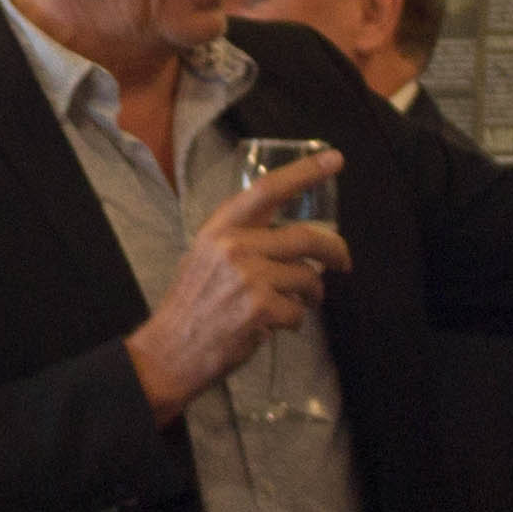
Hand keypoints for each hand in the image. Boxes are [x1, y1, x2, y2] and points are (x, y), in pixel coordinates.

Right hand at [123, 152, 347, 424]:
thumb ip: (242, 240)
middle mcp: (234, 246)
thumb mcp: (206, 257)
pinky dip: (294, 321)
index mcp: (219, 228)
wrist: (169, 351)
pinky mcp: (259, 308)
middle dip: (334, 250)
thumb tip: (291, 240)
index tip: (334, 159)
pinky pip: (298, 310)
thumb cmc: (191, 306)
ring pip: (306, 277)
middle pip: (305, 237)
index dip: (305, 172)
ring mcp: (248, 277)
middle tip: (343, 261)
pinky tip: (275, 326)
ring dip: (312, 294)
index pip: (268, 190)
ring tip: (299, 303)